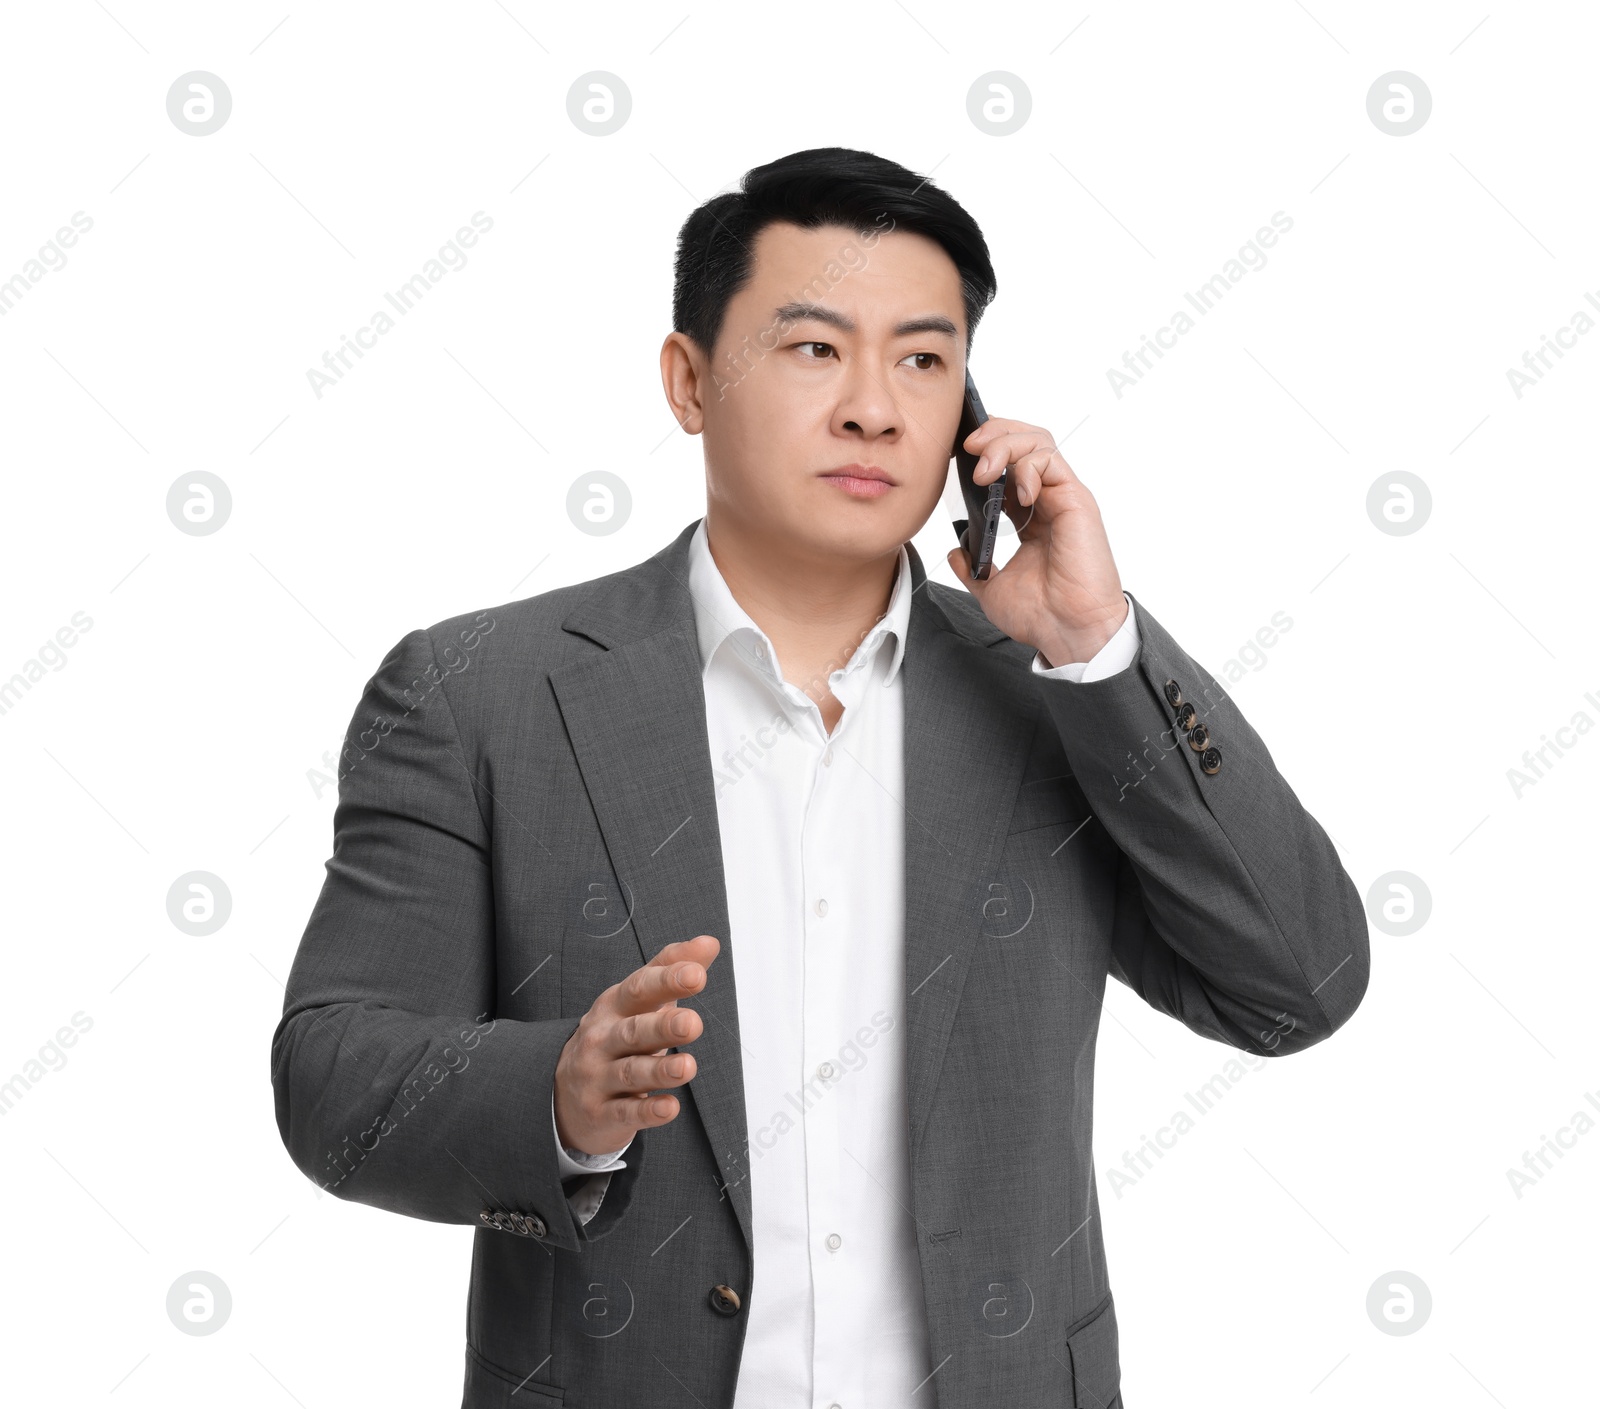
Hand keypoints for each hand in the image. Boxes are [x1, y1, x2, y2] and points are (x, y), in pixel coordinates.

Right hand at [553, 934, 719, 1155]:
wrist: (564, 1092)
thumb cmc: (615, 1036)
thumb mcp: (638, 1001)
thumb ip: (671, 970)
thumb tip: (709, 942)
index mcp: (614, 1006)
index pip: (639, 989)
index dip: (667, 980)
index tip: (697, 974)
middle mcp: (602, 1039)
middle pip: (633, 1031)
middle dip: (663, 1027)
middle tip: (692, 1023)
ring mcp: (597, 1077)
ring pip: (630, 1073)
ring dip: (660, 1070)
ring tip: (688, 1066)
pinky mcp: (601, 1113)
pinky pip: (626, 1113)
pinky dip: (648, 1112)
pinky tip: (670, 1108)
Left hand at [945, 416, 1127, 666]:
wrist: (1068, 633)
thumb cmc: (1041, 616)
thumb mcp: (991, 589)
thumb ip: (972, 568)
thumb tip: (954, 552)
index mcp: (1031, 518)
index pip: (1009, 466)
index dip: (985, 451)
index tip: (958, 456)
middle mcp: (1048, 502)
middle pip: (1025, 441)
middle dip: (994, 434)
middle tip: (969, 447)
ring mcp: (1063, 499)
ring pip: (1038, 442)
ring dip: (1005, 444)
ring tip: (984, 468)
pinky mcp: (1076, 501)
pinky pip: (1051, 461)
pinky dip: (1028, 466)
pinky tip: (1017, 494)